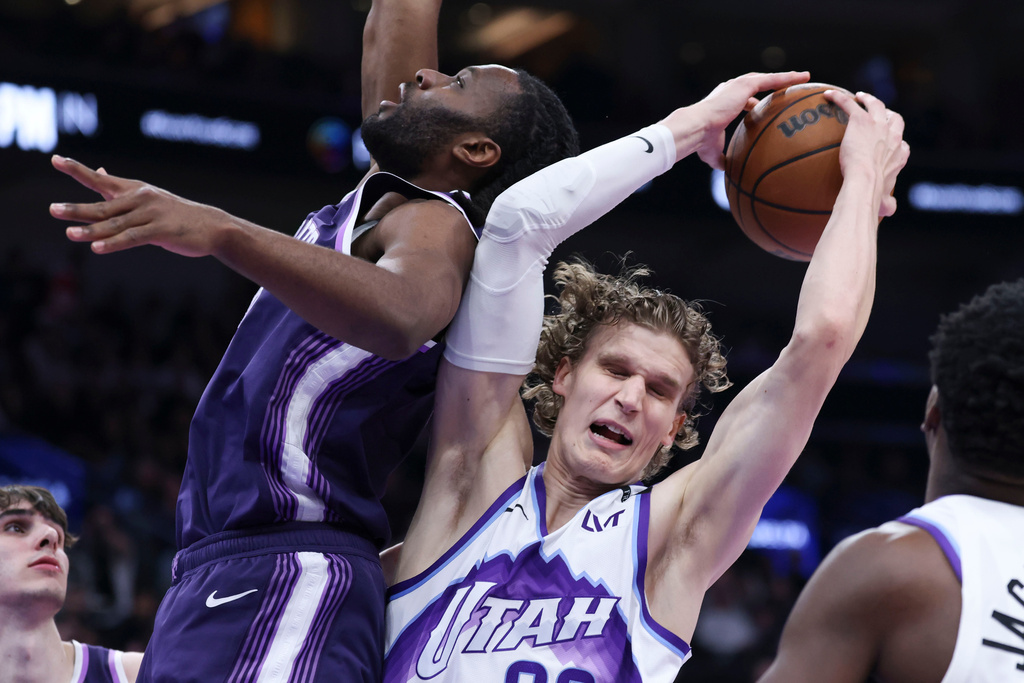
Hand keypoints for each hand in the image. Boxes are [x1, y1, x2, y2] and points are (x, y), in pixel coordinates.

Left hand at [50, 155, 232, 256]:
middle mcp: (140, 198)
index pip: (100, 179)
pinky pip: (131, 238)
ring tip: (69, 234)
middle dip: (77, 209)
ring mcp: (150, 214)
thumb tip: (100, 172)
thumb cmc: (176, 215)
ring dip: (90, 230)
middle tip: (53, 210)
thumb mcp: (149, 198)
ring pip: (114, 224)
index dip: (77, 169)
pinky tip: (97, 248)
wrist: (212, 226)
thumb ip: (120, 189)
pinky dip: (113, 243)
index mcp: (135, 190)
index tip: (55, 159)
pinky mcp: (160, 231)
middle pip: (102, 206)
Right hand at [665, 71, 810, 168]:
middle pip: (757, 84)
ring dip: (786, 78)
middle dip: (772, 84)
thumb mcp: (712, 152)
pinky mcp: (744, 85)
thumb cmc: (701, 140)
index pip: (743, 99)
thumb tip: (726, 169)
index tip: (761, 107)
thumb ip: (721, 158)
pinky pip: (771, 80)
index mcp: (723, 101)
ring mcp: (737, 85)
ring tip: (804, 77)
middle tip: (786, 87)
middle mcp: (730, 90)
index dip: (753, 103)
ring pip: (767, 79)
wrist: (696, 128)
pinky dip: (787, 78)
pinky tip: (803, 78)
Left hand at [824, 90, 909, 217]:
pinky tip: (827, 95)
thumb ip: (887, 203)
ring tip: (858, 96)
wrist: (864, 181)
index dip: (896, 140)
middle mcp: (893, 136)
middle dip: (887, 113)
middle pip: (894, 118)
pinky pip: (848, 104)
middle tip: (876, 111)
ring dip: (867, 99)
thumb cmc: (873, 194)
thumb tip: (889, 211)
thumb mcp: (884, 201)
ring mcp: (878, 125)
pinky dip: (839, 98)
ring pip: (875, 104)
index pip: (901, 143)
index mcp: (900, 154)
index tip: (888, 141)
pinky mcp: (861, 120)